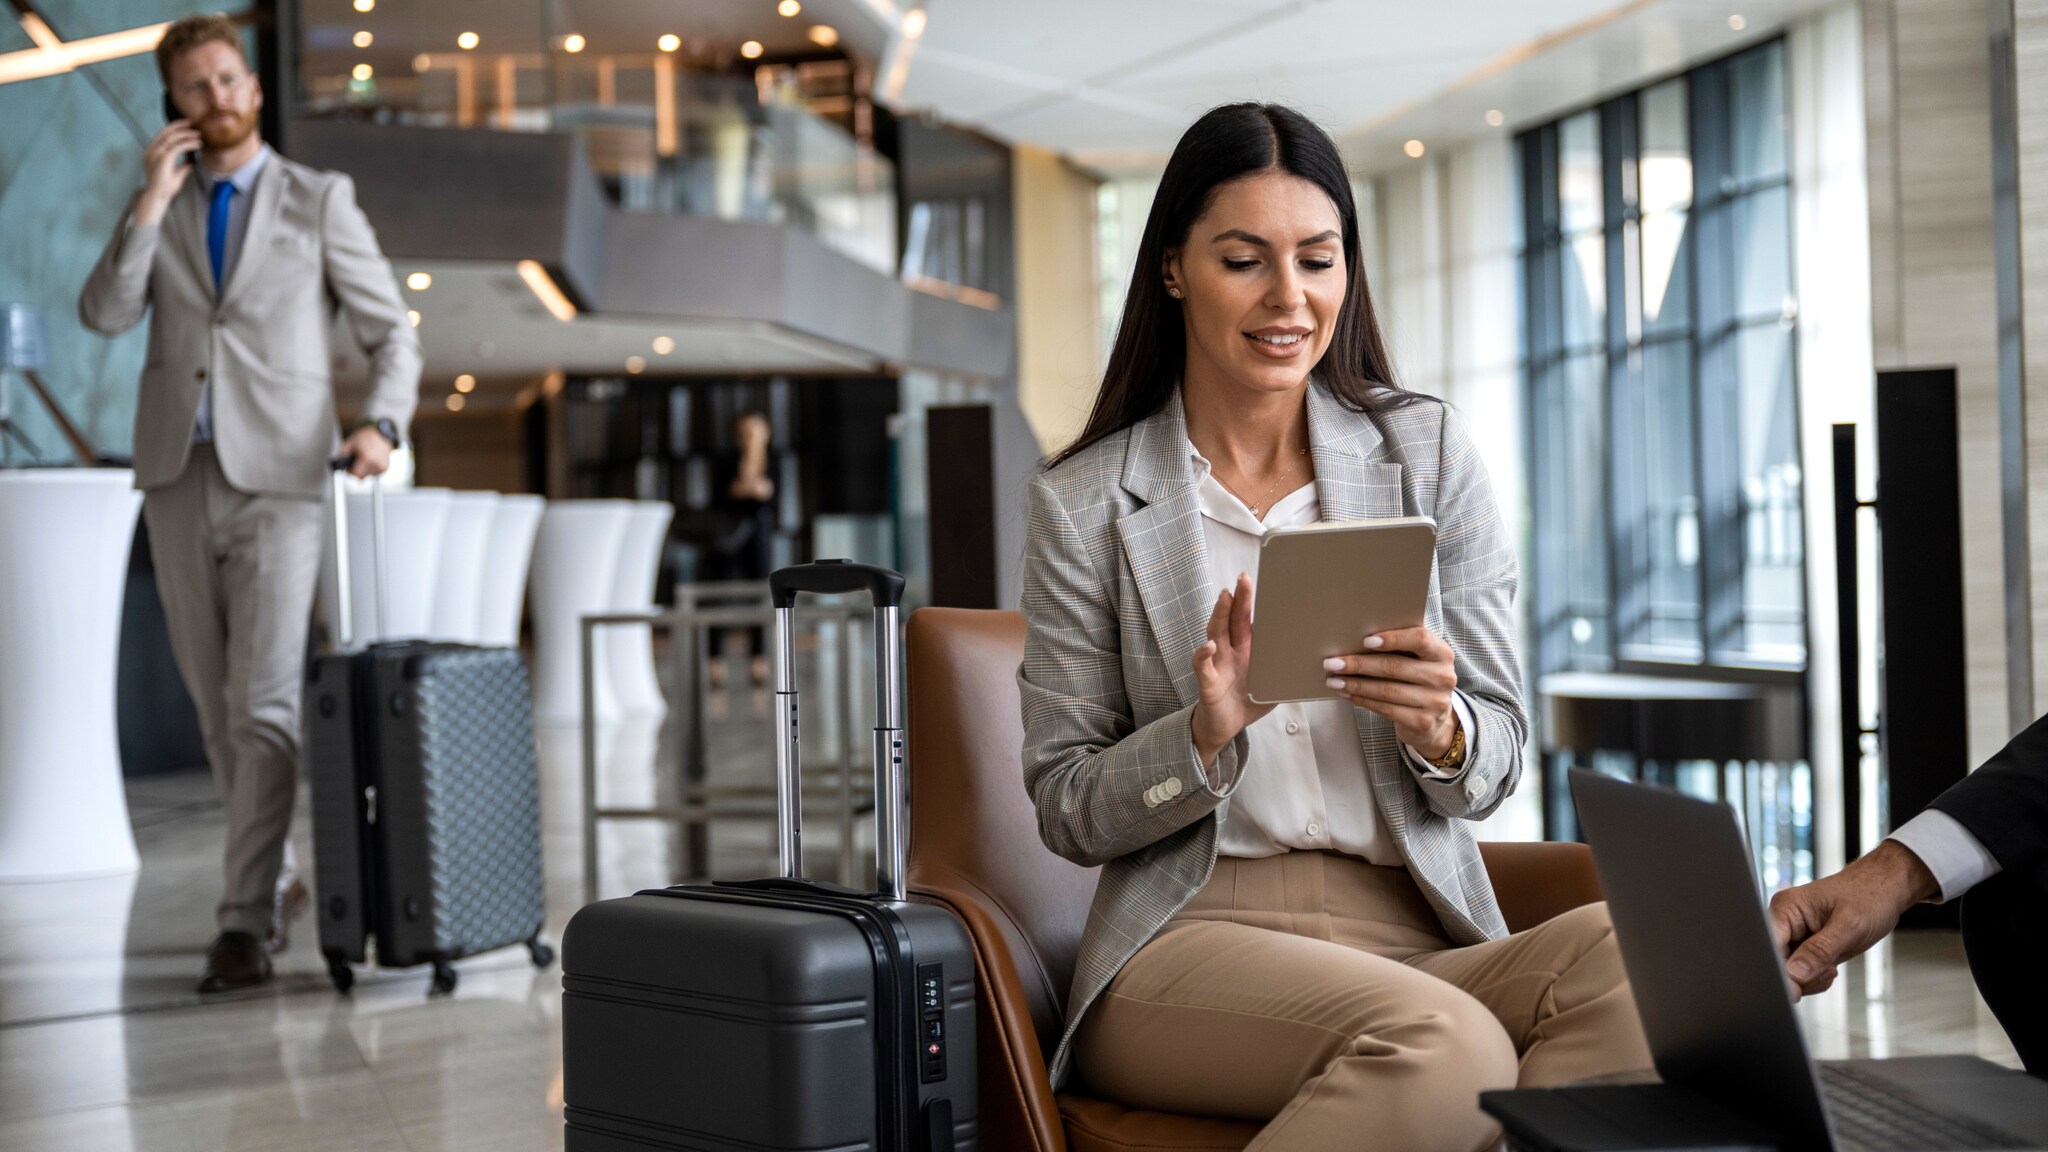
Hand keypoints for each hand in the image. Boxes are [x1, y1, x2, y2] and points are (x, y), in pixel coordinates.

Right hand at [135, 121, 200, 225]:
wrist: (158, 196)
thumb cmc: (165, 187)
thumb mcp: (176, 173)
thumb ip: (182, 166)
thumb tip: (191, 162)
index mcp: (151, 152)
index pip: (162, 135)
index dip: (174, 127)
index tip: (186, 125)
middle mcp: (151, 150)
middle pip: (165, 132)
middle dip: (180, 125)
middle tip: (193, 122)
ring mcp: (155, 154)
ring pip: (172, 137)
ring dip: (186, 134)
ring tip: (198, 135)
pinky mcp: (163, 158)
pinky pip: (177, 146)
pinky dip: (189, 144)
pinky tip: (197, 144)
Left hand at [341, 425, 393, 477]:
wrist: (379, 434)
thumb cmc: (365, 437)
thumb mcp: (350, 443)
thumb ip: (343, 455)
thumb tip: (339, 465)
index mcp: (367, 458)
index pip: (356, 475)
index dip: (350, 472)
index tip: (348, 467)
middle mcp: (376, 464)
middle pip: (361, 477)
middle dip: (357, 471)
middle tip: (355, 462)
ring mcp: (382, 467)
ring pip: (368, 476)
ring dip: (364, 470)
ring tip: (364, 459)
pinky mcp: (385, 468)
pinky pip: (374, 473)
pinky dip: (371, 469)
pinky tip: (371, 460)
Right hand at [1190, 573, 1274, 765]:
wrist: (1225, 727)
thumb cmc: (1247, 701)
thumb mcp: (1273, 683)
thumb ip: (1290, 669)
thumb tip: (1321, 661)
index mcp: (1246, 649)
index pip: (1246, 619)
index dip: (1250, 600)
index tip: (1257, 582)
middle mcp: (1230, 651)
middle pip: (1231, 619)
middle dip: (1237, 598)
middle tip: (1242, 579)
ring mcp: (1217, 664)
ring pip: (1215, 634)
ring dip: (1219, 615)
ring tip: (1225, 599)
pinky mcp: (1207, 682)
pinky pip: (1203, 666)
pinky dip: (1204, 655)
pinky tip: (1209, 646)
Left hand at [1322, 626, 1458, 758]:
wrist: (1435, 720)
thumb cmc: (1417, 679)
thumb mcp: (1418, 660)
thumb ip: (1400, 645)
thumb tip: (1355, 636)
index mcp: (1442, 653)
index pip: (1420, 639)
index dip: (1392, 638)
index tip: (1365, 641)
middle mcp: (1443, 677)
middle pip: (1395, 666)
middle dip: (1359, 664)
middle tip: (1332, 662)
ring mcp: (1435, 702)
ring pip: (1387, 690)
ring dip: (1356, 684)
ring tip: (1334, 680)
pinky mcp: (1423, 722)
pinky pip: (1386, 709)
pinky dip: (1363, 700)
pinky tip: (1348, 694)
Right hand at [1768, 840, 1939, 998]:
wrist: (1885, 890)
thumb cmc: (1870, 896)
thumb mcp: (1848, 927)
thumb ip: (1819, 951)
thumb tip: (1793, 973)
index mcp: (1785, 908)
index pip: (1769, 946)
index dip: (1778, 970)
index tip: (1796, 989)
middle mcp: (1784, 921)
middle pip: (1776, 962)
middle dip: (1800, 975)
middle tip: (1827, 970)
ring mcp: (1793, 934)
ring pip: (1788, 972)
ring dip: (1811, 977)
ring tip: (1832, 965)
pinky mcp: (1803, 946)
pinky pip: (1800, 972)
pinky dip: (1816, 976)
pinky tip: (1830, 966)